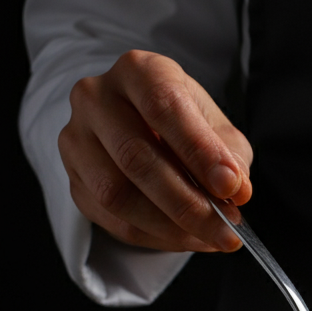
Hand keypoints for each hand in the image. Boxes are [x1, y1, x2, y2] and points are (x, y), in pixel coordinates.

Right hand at [58, 50, 252, 252]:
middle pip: (136, 158)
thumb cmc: (186, 127)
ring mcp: (77, 139)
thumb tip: (237, 190)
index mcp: (138, 72)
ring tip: (211, 238)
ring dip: (172, 227)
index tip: (230, 186)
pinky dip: (157, 237)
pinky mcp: (74, 179)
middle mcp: (97, 98)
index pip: (163, 106)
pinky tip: (188, 238)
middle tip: (228, 231)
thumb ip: (231, 158)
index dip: (198, 150)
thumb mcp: (219, 131)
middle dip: (190, 204)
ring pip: (118, 194)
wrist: (144, 130)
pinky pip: (113, 220)